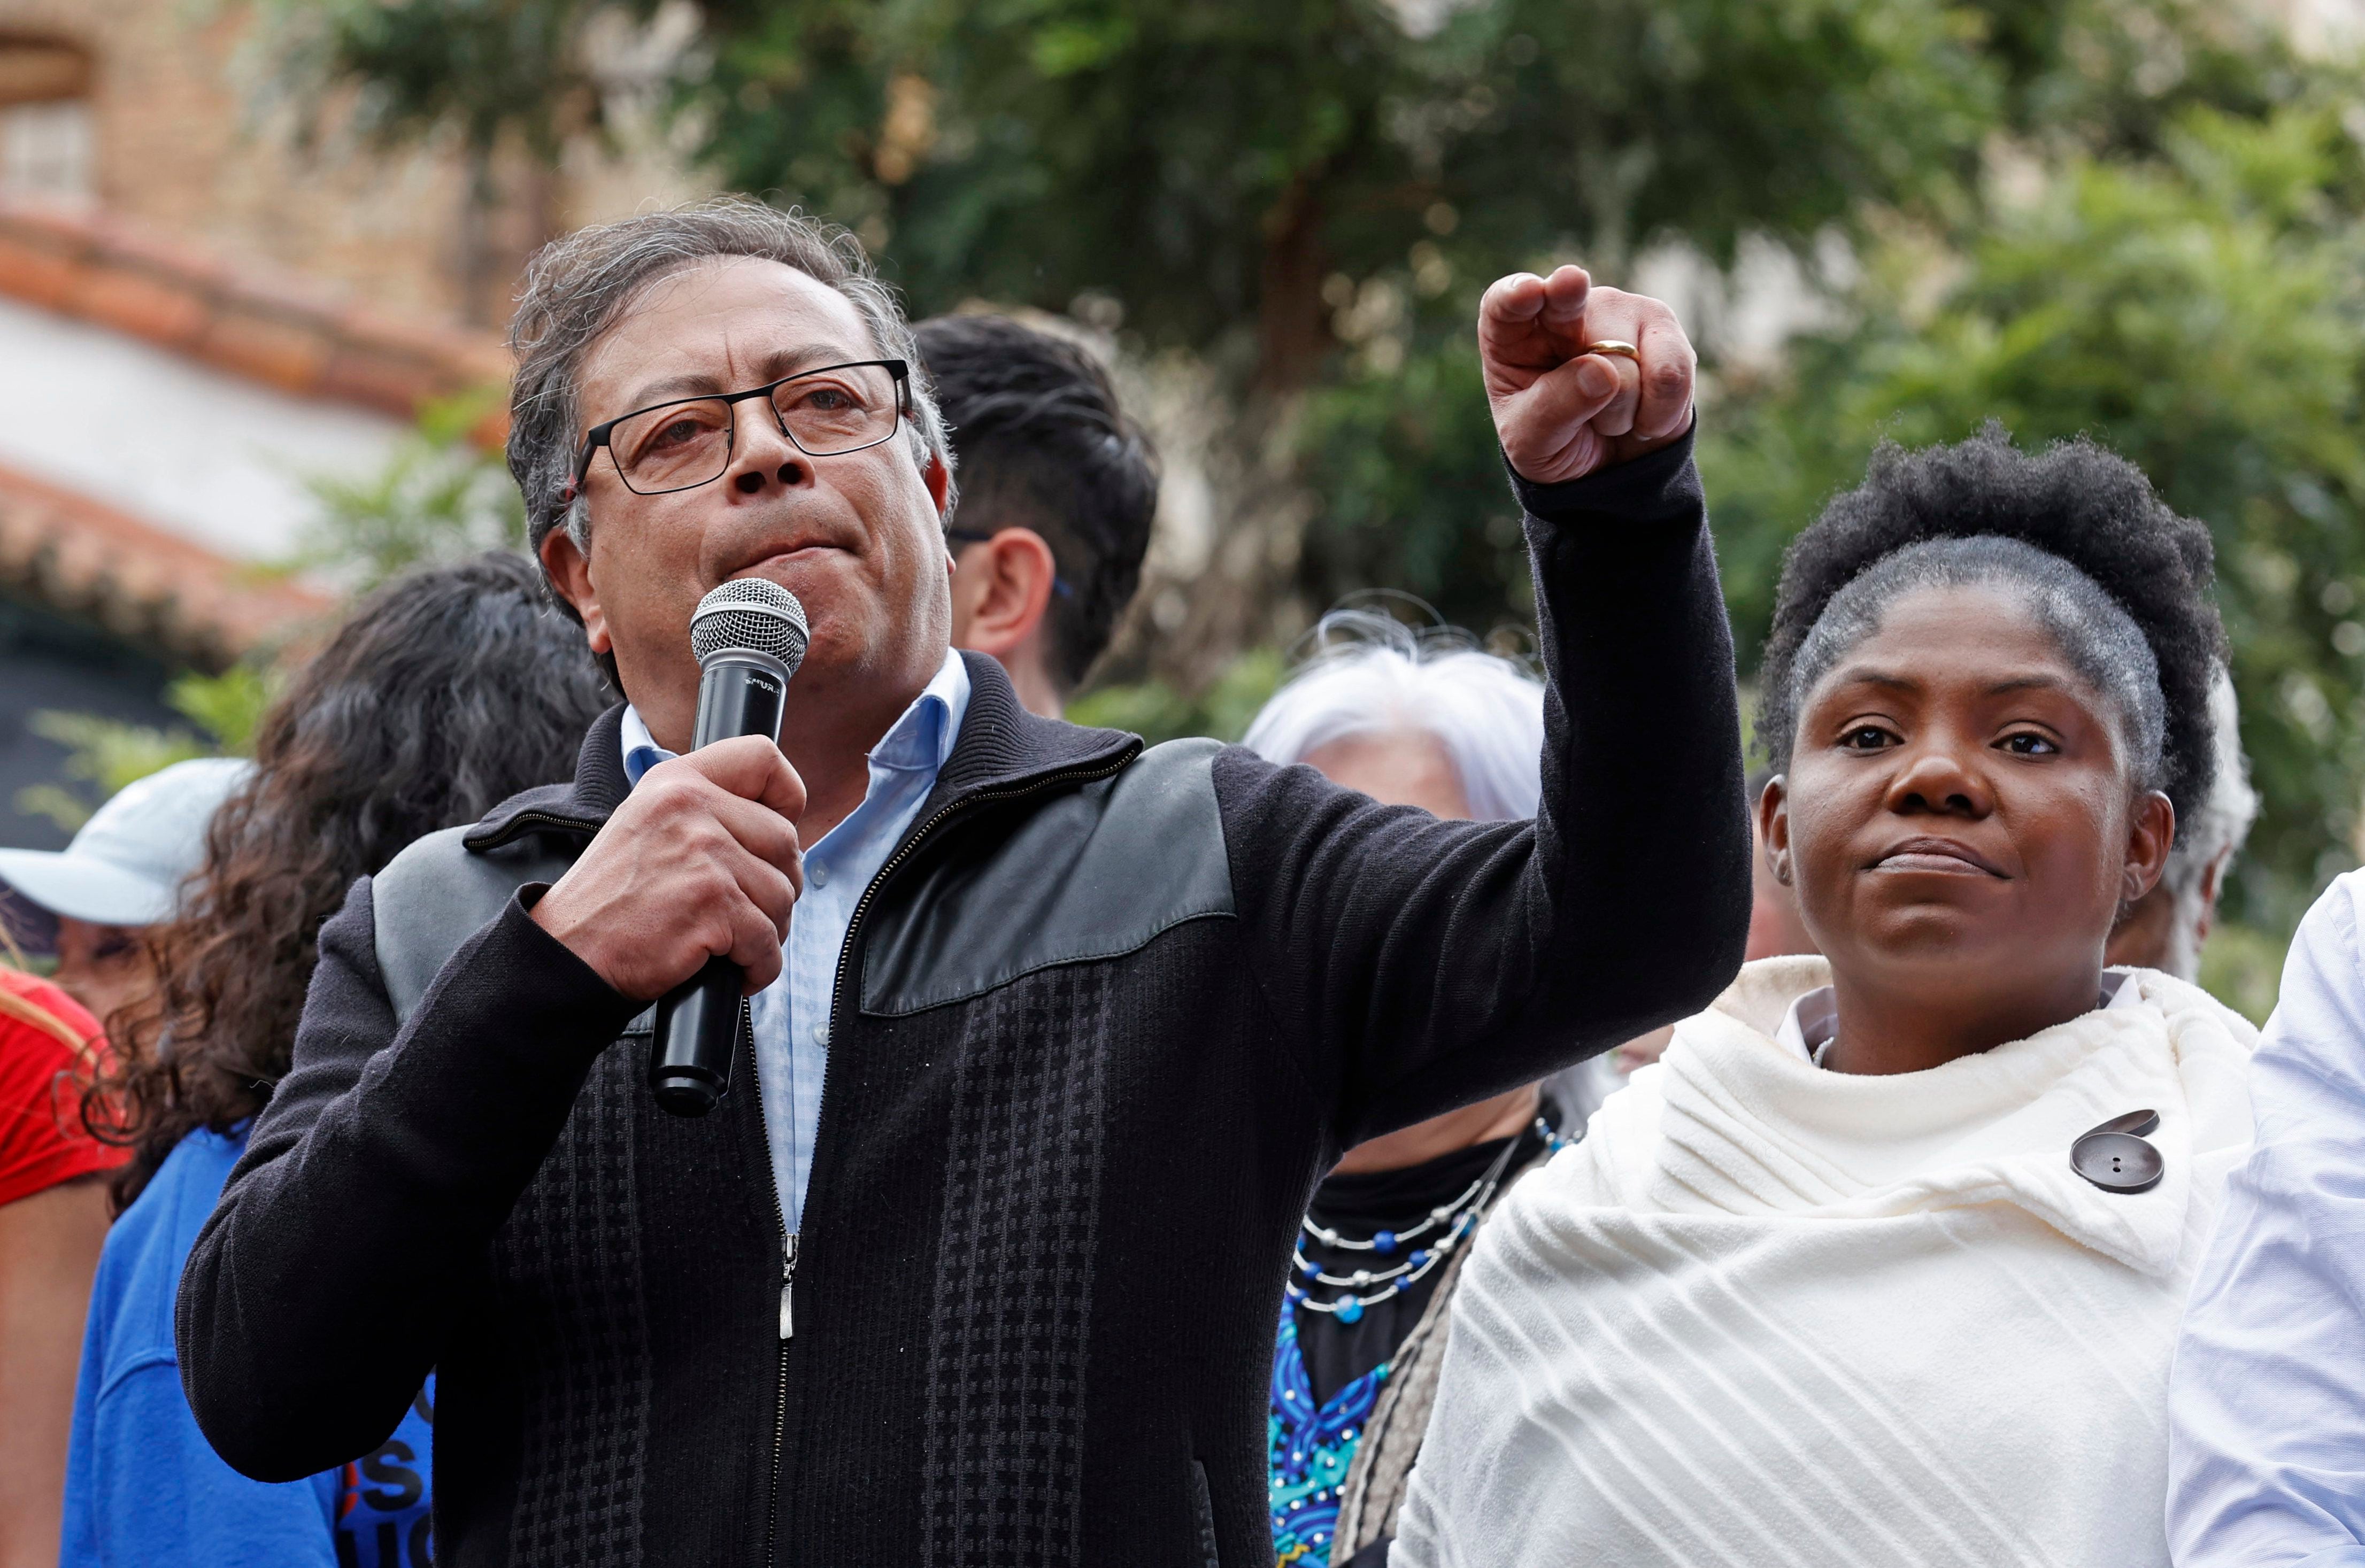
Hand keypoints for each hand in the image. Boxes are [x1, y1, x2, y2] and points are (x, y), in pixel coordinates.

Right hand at [530, 736, 805, 1000]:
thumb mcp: (649, 825)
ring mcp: (703, 854)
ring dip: (769, 930)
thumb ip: (705, 813)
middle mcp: (690, 807)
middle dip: (778, 884)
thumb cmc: (612, 900)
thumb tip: (781, 825)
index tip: (783, 825)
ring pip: (782, 894)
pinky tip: (736, 970)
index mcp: (676, 781)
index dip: (787, 795)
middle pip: (786, 841)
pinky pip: (768, 941)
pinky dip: (760, 966)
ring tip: (733, 943)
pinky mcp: (712, 903)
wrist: (568, 951)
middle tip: (748, 911)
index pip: (763, 758)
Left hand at [1479, 265, 1695, 484]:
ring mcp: (1617, 314)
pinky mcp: (1663, 330)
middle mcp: (1563, 311)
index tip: (1528, 291)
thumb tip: (1603, 371)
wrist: (1607, 466)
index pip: (1504, 306)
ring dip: (1620, 411)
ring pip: (1624, 360)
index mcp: (1512, 336)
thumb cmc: (1554, 444)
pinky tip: (1644, 418)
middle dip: (1569, 294)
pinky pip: (1670, 374)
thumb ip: (1554, 408)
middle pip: (1567, 301)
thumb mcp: (1533, 441)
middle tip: (1570, 282)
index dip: (1515, 295)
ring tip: (1608, 416)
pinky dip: (1658, 414)